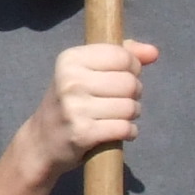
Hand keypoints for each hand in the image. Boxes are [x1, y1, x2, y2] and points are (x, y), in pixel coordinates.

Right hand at [21, 38, 156, 173]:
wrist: (41, 142)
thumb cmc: (70, 102)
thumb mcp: (86, 71)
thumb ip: (121, 55)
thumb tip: (153, 52)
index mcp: (70, 59)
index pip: (122, 56)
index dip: (132, 68)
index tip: (122, 78)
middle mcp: (70, 80)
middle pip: (130, 82)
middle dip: (134, 94)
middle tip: (120, 101)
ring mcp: (75, 108)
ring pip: (130, 107)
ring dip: (132, 114)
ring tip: (118, 117)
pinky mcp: (83, 133)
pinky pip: (125, 128)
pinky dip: (129, 131)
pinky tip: (118, 132)